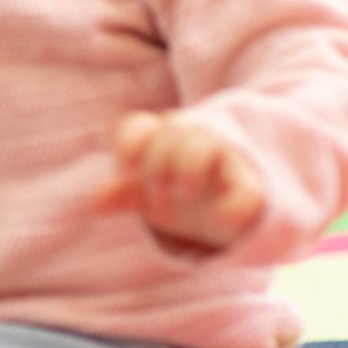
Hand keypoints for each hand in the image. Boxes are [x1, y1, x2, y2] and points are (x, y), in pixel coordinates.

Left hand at [99, 111, 266, 250]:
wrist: (231, 217)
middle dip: (157, 165)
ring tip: (183, 194)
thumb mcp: (149, 194)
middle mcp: (194, 141)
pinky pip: (246, 191)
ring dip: (187, 167)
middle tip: (157, 199)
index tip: (127, 168)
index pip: (139, 126)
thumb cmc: (180, 195)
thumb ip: (124, 193)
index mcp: (162, 139)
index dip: (130, 144)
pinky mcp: (253, 189)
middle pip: (170, 132)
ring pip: (204, 143)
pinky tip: (218, 221)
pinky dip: (231, 208)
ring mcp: (226, 160)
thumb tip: (94, 203)